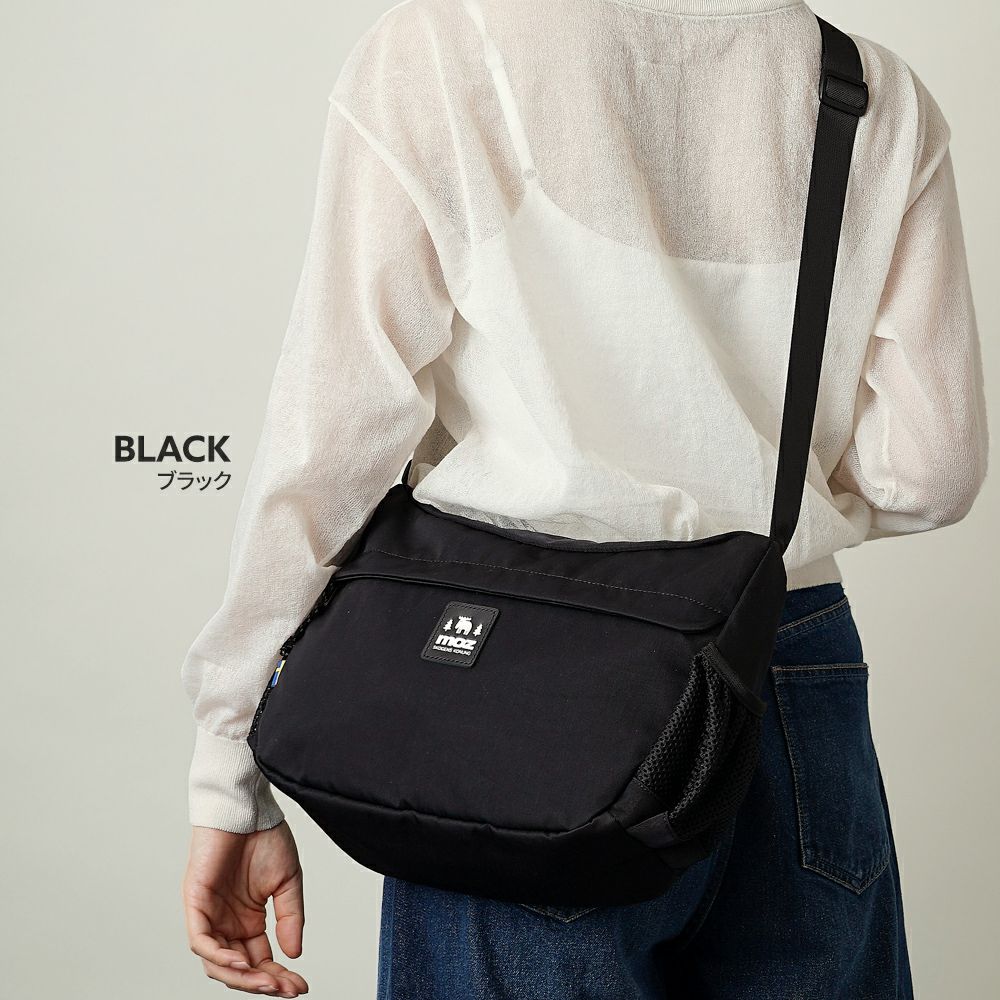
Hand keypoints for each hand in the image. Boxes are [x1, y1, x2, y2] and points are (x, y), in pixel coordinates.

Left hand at [183, 822, 307, 995]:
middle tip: (287, 990)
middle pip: (240, 969)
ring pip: (218, 963)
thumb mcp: (287, 881)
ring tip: (268, 982)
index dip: (278, 977)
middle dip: (263, 983)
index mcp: (249, 919)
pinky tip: (242, 963)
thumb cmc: (264, 837)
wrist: (247, 807)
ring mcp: (209, 915)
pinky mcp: (195, 903)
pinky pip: (202, 941)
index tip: (299, 987)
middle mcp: (227, 922)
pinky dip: (219, 957)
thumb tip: (294, 953)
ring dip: (242, 977)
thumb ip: (290, 917)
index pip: (261, 960)